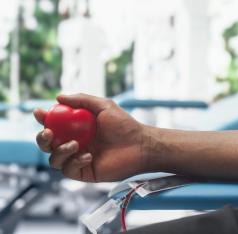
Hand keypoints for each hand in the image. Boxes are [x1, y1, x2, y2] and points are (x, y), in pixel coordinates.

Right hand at [34, 94, 148, 181]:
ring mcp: (79, 158)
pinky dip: (74, 162)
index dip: (44, 119)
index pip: (54, 124)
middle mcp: (75, 143)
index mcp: (77, 128)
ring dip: (59, 151)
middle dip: (42, 139)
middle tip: (48, 132)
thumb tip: (58, 97)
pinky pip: (68, 170)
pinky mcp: (85, 172)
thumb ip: (82, 100)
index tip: (39, 113)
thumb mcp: (103, 106)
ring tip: (75, 144)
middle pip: (48, 144)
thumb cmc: (125, 125)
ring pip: (54, 159)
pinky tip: (89, 155)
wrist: (140, 145)